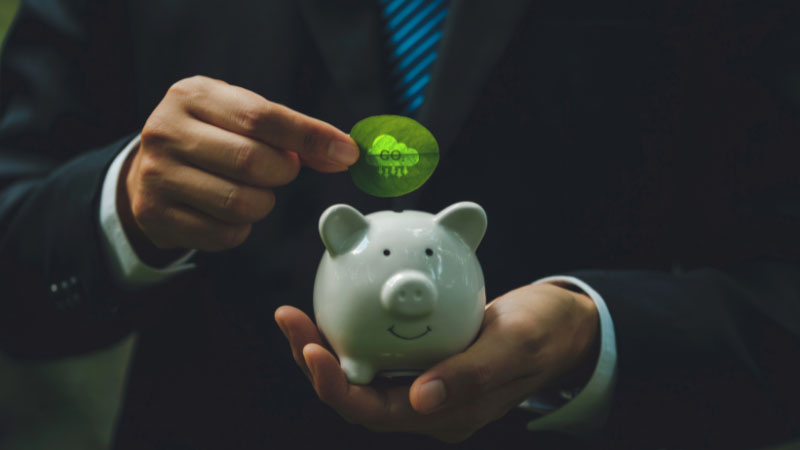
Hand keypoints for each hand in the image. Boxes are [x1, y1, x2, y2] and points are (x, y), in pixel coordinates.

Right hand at [119, 75, 358, 262]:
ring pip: (240, 203)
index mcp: (193, 95)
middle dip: (283, 172)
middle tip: (281, 170)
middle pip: (252, 162)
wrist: (149, 171)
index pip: (261, 116)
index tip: (346, 152)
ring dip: (263, 203)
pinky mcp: (156, 216)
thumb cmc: (210, 138)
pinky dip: (240, 228)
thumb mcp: (241, 118)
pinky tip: (228, 212)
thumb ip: (290, 132)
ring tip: (252, 191)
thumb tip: (342, 153)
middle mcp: (166, 131)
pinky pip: (224, 234)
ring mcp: (156, 176)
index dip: (309, 136)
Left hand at [275, 282, 598, 442]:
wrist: (562, 326)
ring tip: (296, 313)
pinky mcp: (424, 363)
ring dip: (324, 346)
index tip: (310, 349)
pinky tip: (336, 304)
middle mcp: (427, 406)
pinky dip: (352, 332)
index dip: (336, 387)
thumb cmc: (545, 333)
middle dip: (314, 362)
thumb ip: (471, 374)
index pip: (376, 412)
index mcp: (446, 415)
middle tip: (288, 318)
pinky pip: (377, 353)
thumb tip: (418, 400)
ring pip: (360, 374)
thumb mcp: (515, 345)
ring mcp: (423, 386)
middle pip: (356, 395)